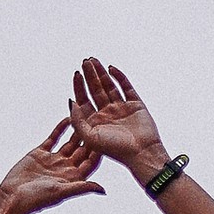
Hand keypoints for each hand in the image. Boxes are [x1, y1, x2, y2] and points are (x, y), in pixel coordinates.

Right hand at [0, 118, 103, 213]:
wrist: (12, 197)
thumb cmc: (37, 200)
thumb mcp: (62, 192)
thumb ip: (82, 188)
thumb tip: (103, 189)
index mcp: (74, 178)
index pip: (91, 161)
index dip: (99, 149)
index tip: (108, 135)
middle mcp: (66, 169)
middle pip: (82, 149)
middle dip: (90, 135)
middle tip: (100, 119)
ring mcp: (54, 160)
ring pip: (70, 141)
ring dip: (78, 129)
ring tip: (86, 115)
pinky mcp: (41, 153)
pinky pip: (54, 138)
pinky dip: (61, 128)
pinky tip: (68, 117)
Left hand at [68, 58, 166, 178]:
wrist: (141, 153)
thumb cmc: (115, 150)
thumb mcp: (90, 137)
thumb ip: (78, 121)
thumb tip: (71, 102)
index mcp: (95, 122)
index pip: (84, 100)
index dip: (79, 86)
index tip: (77, 74)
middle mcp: (107, 114)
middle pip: (95, 90)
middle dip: (89, 76)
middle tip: (85, 62)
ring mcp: (121, 108)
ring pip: (109, 86)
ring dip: (101, 73)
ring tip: (93, 60)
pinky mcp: (135, 104)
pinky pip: (126, 87)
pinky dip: (119, 77)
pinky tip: (111, 68)